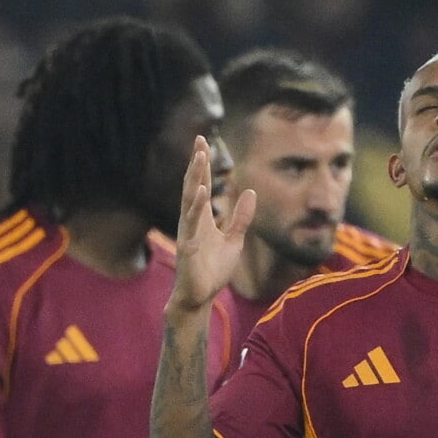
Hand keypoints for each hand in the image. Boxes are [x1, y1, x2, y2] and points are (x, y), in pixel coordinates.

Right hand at [170, 135, 256, 312]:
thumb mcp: (234, 240)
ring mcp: (188, 231)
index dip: (203, 165)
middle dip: (196, 163)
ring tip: (199, 157)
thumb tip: (250, 192)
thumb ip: (241, 218)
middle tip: (199, 141)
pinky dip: (196, 206)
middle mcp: (192, 220)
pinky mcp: (187, 245)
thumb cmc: (213, 270)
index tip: (203, 143)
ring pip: (189, 199)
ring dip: (195, 177)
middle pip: (193, 185)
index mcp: (202, 218)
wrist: (200, 296)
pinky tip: (200, 190)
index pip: (202, 185)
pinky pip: (191, 222)